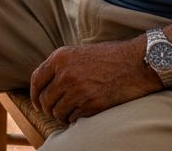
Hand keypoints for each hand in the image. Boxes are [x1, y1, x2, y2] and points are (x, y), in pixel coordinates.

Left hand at [28, 39, 157, 124]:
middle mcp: (65, 74)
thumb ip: (61, 65)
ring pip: (57, 112)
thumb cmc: (110, 58)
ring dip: (62, 115)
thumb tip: (45, 84)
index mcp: (60, 57)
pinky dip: (75, 119)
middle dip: (48, 108)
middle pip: (45, 100)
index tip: (37, 103)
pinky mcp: (91, 104)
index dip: (34, 95)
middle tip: (56, 111)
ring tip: (70, 112)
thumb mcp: (80, 53)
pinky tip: (82, 113)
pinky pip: (73, 118)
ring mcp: (78, 90)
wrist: (136, 63)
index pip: (36, 80)